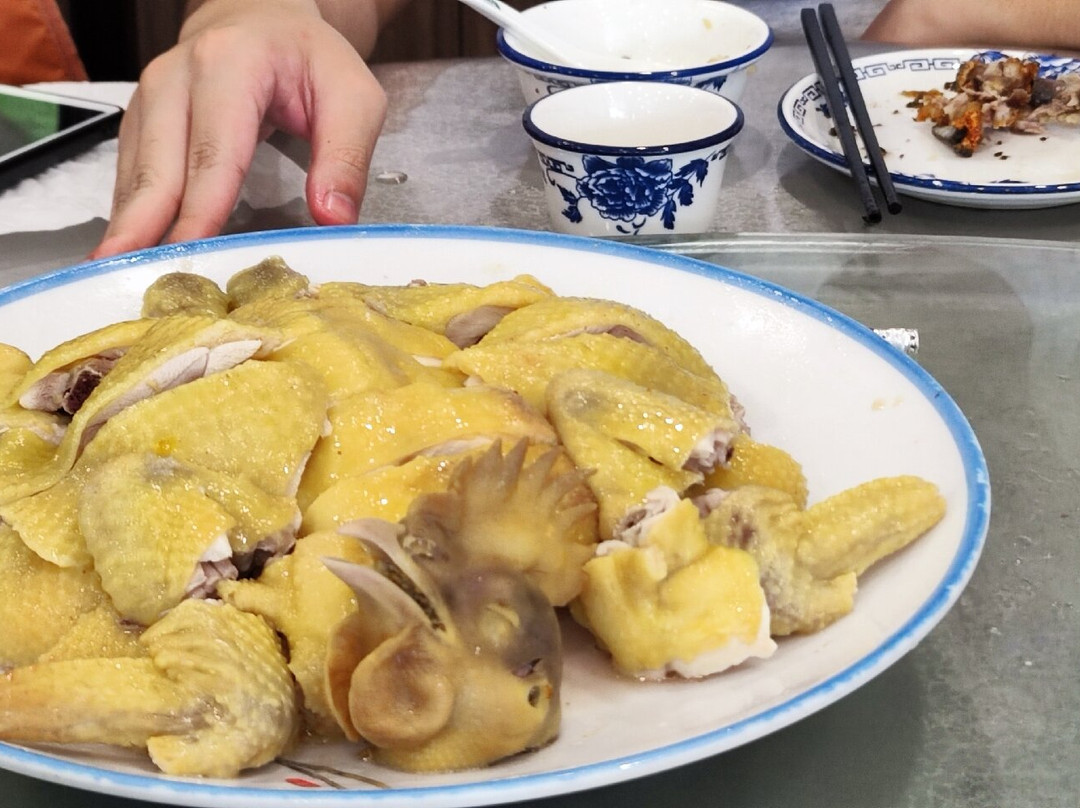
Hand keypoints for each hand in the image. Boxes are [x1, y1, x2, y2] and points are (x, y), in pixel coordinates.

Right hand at [90, 0, 386, 258]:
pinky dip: (132, 214)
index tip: (190, 249)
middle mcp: (176, 77)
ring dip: (129, 226)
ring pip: (135, 172)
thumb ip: (347, 157)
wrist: (261, 19)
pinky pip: (131, 174)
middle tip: (127, 274)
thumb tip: (334, 217)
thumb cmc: (309, 60)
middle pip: (159, 164)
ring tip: (118, 275)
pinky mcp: (142, 120)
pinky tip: (132, 251)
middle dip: (144, 224)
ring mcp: (151, 98)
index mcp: (229, 64)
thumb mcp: (353, 97)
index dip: (202, 205)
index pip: (215, 148)